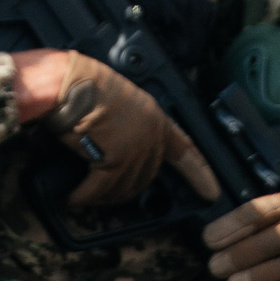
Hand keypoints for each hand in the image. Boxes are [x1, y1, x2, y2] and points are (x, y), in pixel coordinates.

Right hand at [15, 48, 221, 209]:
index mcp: (155, 116)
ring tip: (83, 194)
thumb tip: (118, 150)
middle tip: (101, 192)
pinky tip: (73, 197)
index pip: (185, 148)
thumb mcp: (119, 102)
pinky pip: (99, 189)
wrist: (68, 83)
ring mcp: (134, 148)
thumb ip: (129, 125)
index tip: (212, 192)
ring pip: (122, 187)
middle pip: (145, 177)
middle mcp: (150, 134)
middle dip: (123, 189)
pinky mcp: (114, 160)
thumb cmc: (84, 86)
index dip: (199, 172)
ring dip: (101, 195)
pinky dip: (84, 196)